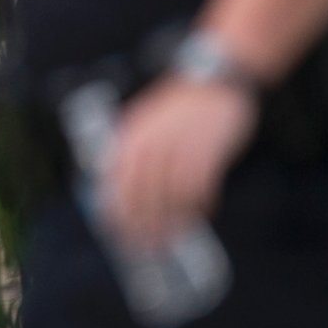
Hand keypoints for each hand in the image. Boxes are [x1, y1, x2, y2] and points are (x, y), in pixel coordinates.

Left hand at [101, 76, 257, 250]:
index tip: (117, 236)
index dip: (115, 214)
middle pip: (142, 197)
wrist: (212, 78)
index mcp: (130, 137)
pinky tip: (204, 214)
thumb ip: (132, 152)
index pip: (115, 184)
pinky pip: (201, 189)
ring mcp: (180, 148)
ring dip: (173, 223)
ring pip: (172, 199)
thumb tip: (121, 192)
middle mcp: (151, 144)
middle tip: (147, 248)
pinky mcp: (208, 151)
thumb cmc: (177, 106)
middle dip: (143, 228)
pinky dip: (201, 206)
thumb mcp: (143, 122)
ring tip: (174, 238)